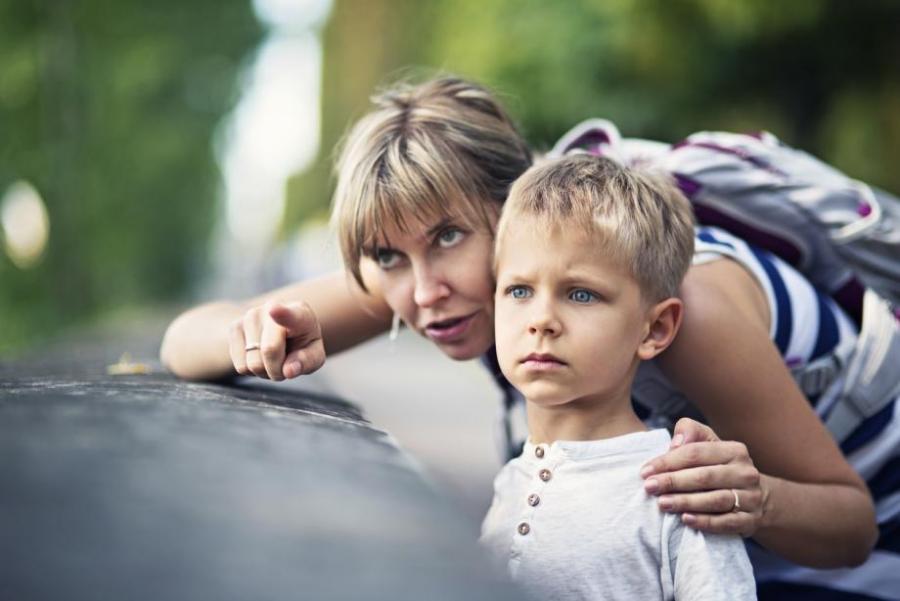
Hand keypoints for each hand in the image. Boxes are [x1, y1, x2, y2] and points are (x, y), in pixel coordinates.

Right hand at [228, 301, 325, 380]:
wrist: (283, 332)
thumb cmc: (302, 344)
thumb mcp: (314, 355)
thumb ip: (306, 362)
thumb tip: (288, 371)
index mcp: (299, 313)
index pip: (289, 314)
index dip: (281, 313)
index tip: (274, 310)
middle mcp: (271, 307)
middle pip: (269, 351)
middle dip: (278, 369)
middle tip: (286, 363)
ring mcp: (250, 316)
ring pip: (253, 363)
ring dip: (264, 371)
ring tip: (273, 357)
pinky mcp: (234, 327)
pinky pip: (240, 366)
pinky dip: (251, 370)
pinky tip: (259, 356)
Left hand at [640, 418, 764, 536]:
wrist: (755, 497)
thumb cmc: (720, 467)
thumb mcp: (709, 443)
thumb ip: (690, 432)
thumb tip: (675, 443)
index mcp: (734, 450)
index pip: (696, 453)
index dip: (668, 461)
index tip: (645, 471)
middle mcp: (745, 473)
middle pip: (704, 476)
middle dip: (673, 481)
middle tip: (649, 487)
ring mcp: (751, 498)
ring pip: (716, 500)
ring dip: (686, 502)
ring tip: (662, 503)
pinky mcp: (750, 520)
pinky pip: (727, 523)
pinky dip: (705, 522)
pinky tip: (685, 520)